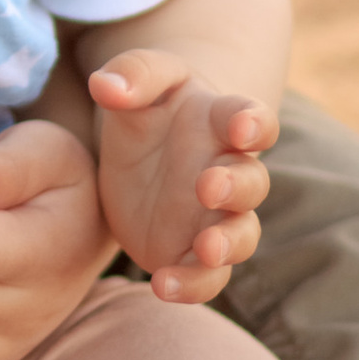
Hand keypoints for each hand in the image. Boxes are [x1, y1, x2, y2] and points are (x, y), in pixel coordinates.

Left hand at [86, 53, 276, 301]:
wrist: (139, 156)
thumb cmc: (149, 108)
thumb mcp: (140, 78)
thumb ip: (131, 73)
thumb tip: (104, 85)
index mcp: (222, 122)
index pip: (252, 119)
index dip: (254, 123)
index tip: (242, 129)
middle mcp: (228, 171)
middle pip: (252, 182)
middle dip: (237, 186)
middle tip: (210, 186)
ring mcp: (215, 216)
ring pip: (242, 235)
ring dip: (230, 243)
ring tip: (207, 248)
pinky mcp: (193, 252)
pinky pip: (208, 276)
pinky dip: (193, 284)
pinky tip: (162, 286)